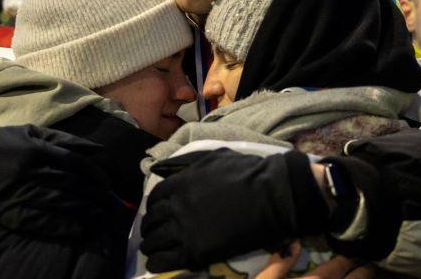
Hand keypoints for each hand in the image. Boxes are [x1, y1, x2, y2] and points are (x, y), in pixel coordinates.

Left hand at [140, 149, 328, 271]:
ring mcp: (185, 229)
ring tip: (152, 250)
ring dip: (150, 246)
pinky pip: (166, 260)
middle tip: (152, 233)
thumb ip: (182, 162)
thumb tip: (156, 168)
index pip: (156, 197)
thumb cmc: (246, 172)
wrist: (270, 196)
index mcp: (180, 183)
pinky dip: (157, 262)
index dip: (154, 206)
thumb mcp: (211, 157)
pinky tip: (156, 264)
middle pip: (153, 220)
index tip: (157, 212)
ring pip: (156, 241)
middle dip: (150, 227)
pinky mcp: (196, 251)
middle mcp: (177, 206)